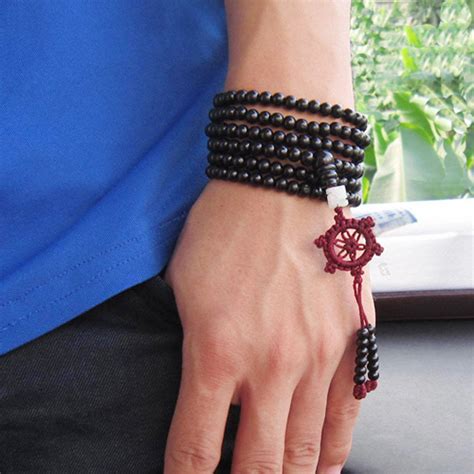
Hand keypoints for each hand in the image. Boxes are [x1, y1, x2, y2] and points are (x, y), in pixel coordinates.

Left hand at [163, 179, 375, 472]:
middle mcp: (272, 363)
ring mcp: (319, 354)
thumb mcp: (182, 288)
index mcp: (218, 352)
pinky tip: (324, 465)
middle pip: (258, 465)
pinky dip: (335, 450)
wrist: (279, 183)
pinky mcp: (351, 337)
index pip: (195, 450)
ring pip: (307, 449)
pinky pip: (348, 414)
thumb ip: (191, 347)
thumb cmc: (226, 226)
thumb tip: (200, 392)